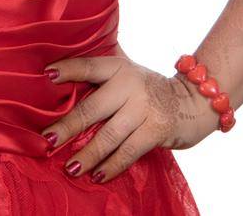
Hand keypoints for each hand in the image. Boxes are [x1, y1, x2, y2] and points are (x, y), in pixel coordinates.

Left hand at [40, 52, 216, 183]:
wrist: (195, 101)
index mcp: (119, 67)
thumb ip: (102, 78)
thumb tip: (58, 83)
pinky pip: (128, 152)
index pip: (89, 66)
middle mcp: (130, 84)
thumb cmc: (149, 90)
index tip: (47, 75)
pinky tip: (97, 176)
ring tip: (71, 168)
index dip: (68, 69)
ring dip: (88, 155)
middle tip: (48, 140)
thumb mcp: (128, 74)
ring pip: (109, 135)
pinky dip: (111, 166)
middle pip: (93, 107)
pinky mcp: (157, 129)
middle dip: (68, 126)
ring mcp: (145, 107)